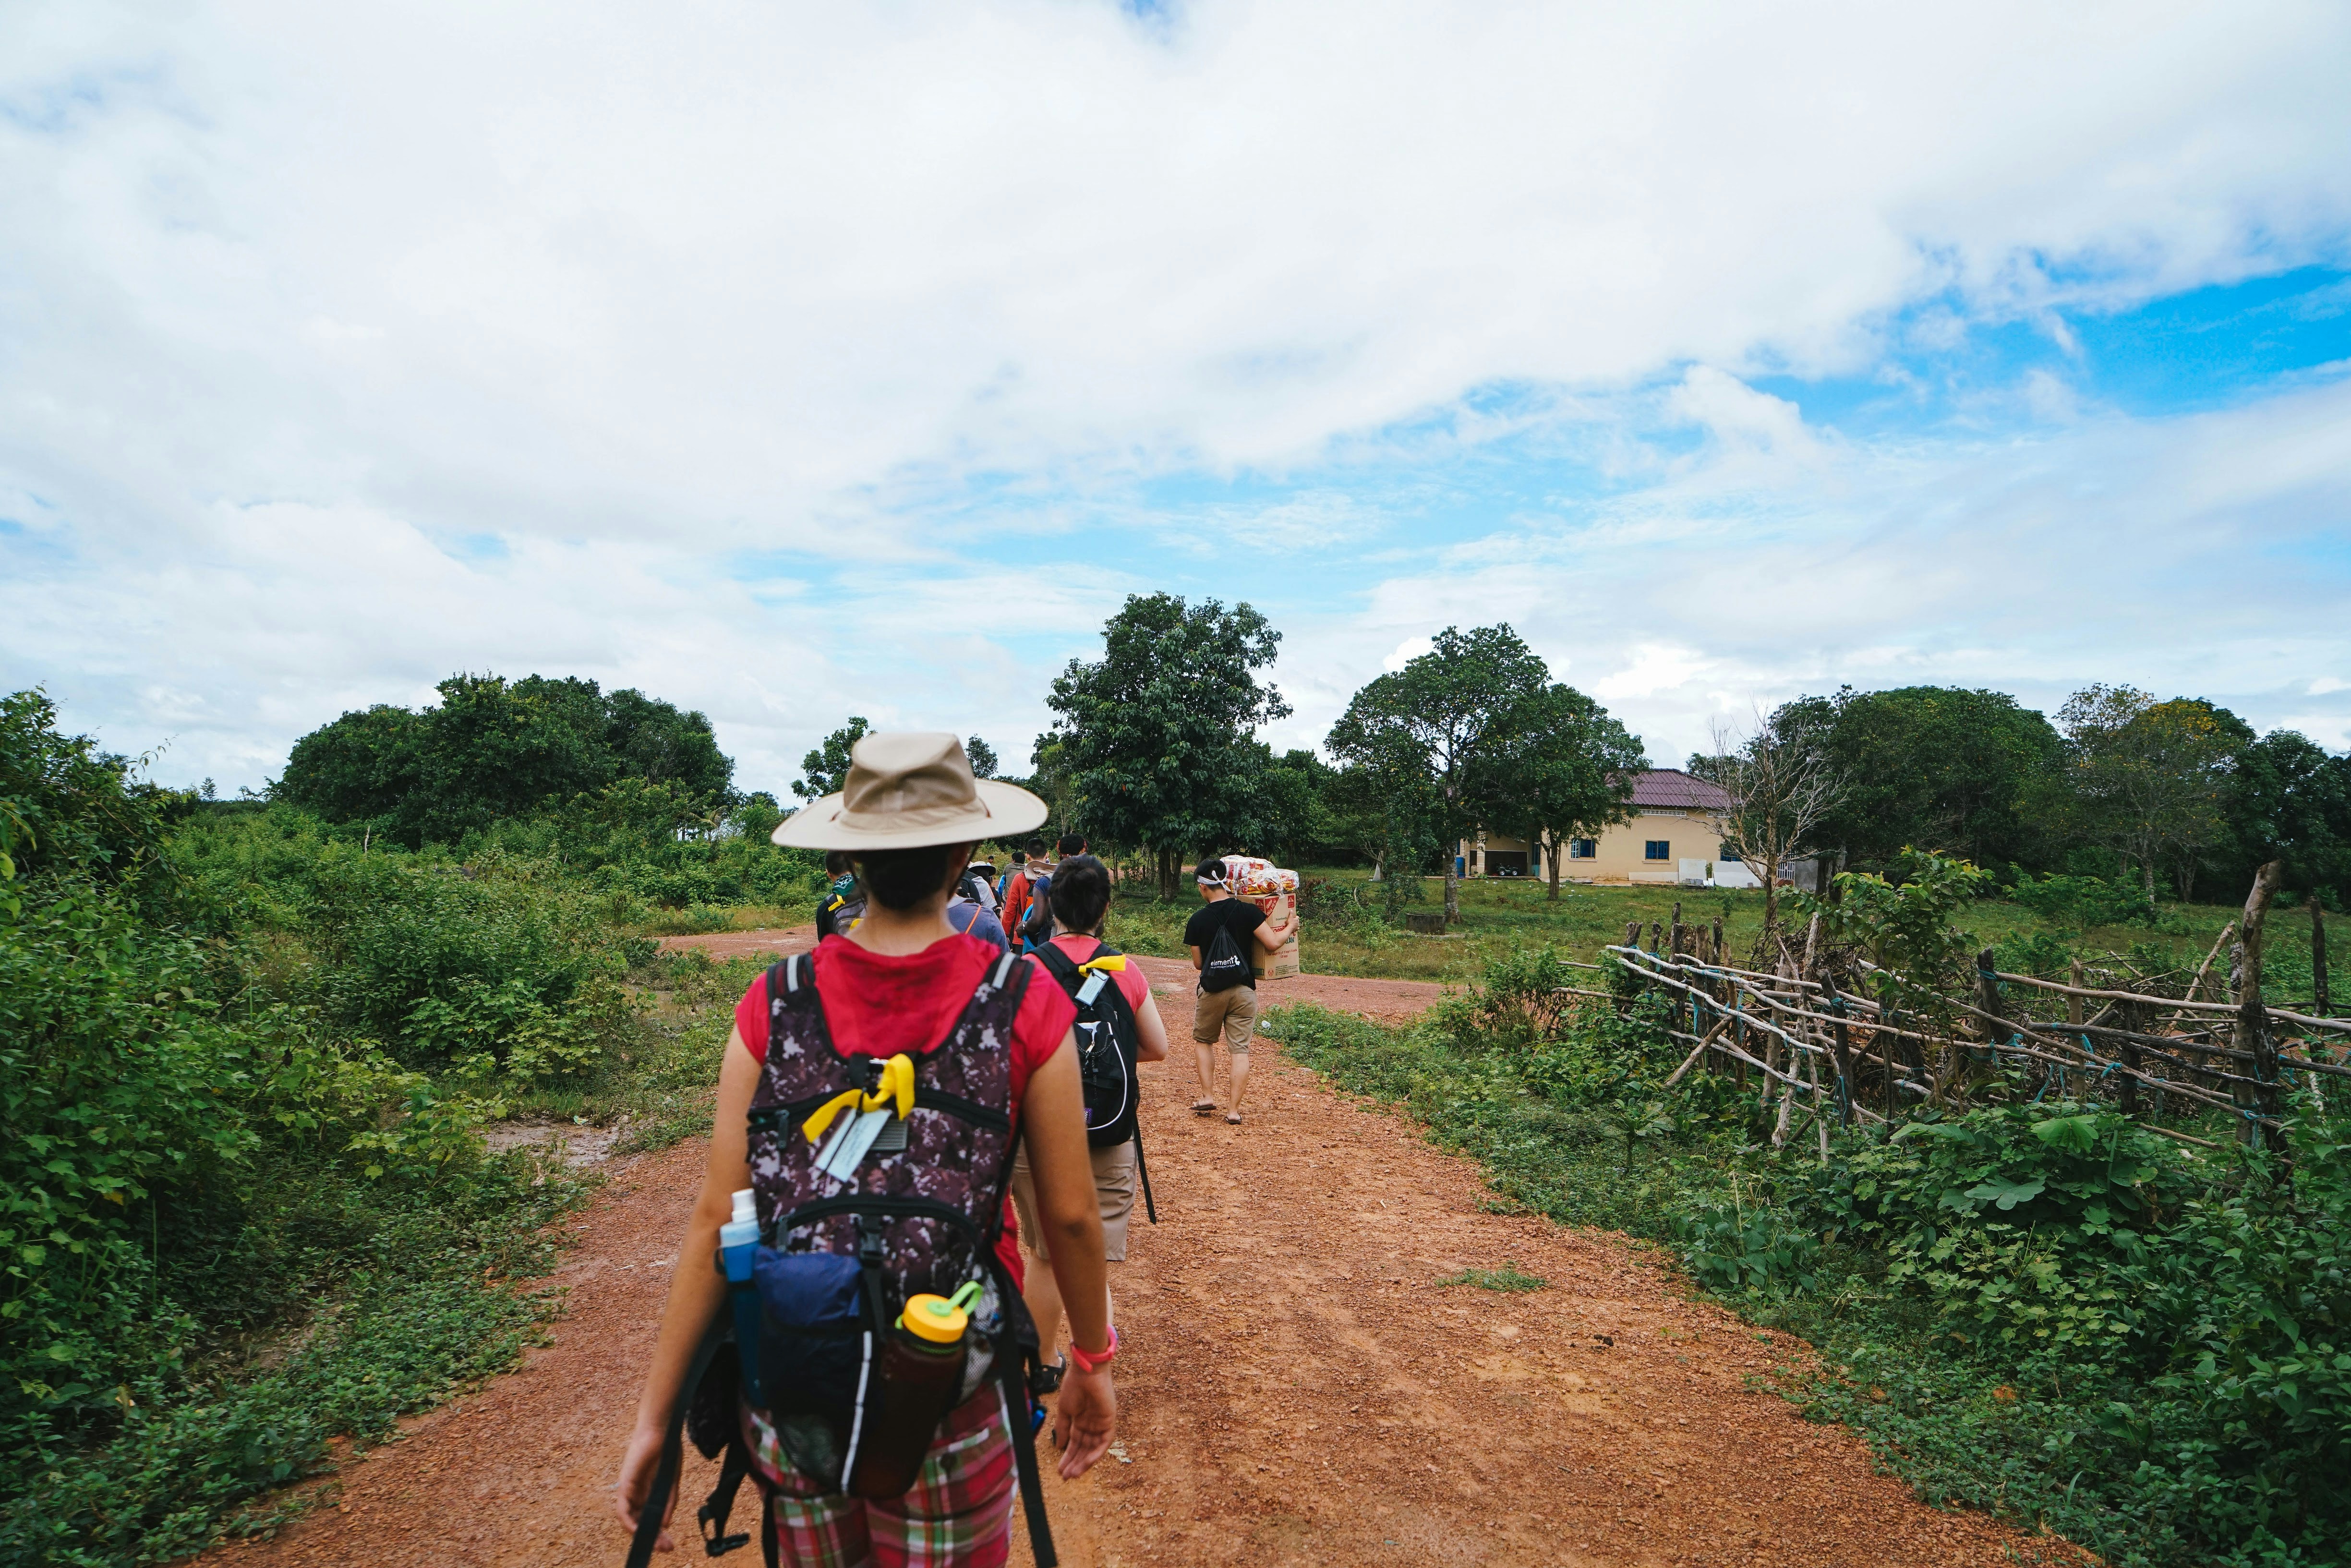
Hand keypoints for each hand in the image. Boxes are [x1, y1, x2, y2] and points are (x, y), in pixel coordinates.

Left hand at [614, 1424, 677, 1549]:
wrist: (662, 1432)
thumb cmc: (668, 1452)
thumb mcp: (671, 1482)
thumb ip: (668, 1503)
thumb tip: (665, 1524)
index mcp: (650, 1493)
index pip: (650, 1519)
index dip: (659, 1533)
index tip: (669, 1544)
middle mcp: (638, 1495)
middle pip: (642, 1522)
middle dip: (653, 1537)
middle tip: (666, 1548)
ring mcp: (630, 1491)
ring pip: (631, 1520)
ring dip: (642, 1534)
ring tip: (656, 1544)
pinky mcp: (625, 1486)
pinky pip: (623, 1510)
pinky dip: (629, 1522)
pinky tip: (638, 1531)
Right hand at [1051, 1366, 1116, 1478]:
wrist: (1086, 1372)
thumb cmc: (1073, 1387)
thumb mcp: (1064, 1411)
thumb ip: (1062, 1429)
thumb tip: (1059, 1446)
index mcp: (1080, 1421)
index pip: (1074, 1444)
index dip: (1068, 1457)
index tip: (1060, 1470)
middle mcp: (1091, 1425)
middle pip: (1083, 1449)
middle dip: (1074, 1463)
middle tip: (1066, 1476)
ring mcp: (1100, 1424)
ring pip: (1093, 1449)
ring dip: (1083, 1462)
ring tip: (1073, 1474)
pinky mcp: (1109, 1422)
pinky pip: (1103, 1443)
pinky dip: (1095, 1454)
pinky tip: (1085, 1464)